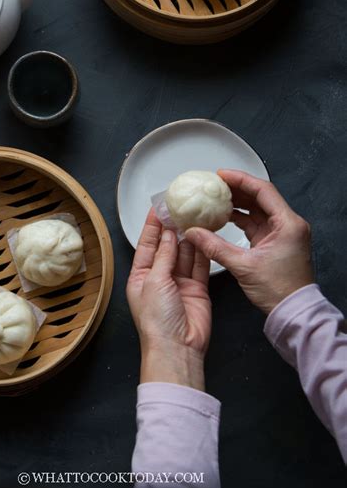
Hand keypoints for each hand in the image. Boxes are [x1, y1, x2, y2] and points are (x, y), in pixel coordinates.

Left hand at [126, 209, 211, 389]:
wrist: (178, 348)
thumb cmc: (157, 322)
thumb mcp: (154, 281)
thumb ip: (164, 256)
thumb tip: (168, 234)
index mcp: (140, 277)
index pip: (147, 244)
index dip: (152, 225)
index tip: (159, 207)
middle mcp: (159, 279)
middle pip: (166, 247)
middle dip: (172, 228)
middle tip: (180, 209)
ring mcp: (179, 284)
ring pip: (184, 254)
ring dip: (188, 238)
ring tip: (193, 217)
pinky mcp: (197, 289)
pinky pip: (200, 266)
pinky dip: (202, 251)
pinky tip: (204, 236)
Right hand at [185, 170, 313, 314]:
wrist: (293, 311)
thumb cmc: (280, 291)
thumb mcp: (243, 266)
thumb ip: (215, 247)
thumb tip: (194, 233)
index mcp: (288, 224)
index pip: (263, 190)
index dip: (240, 180)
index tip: (222, 175)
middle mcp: (288, 225)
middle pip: (260, 197)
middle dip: (237, 189)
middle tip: (216, 184)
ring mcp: (283, 233)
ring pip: (257, 209)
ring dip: (238, 204)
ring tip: (217, 199)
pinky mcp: (276, 242)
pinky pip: (256, 223)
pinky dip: (241, 218)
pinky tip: (225, 217)